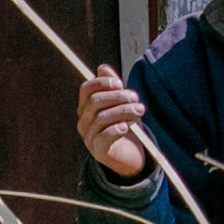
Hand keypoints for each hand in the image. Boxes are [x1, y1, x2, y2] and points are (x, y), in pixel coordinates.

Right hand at [77, 65, 150, 179]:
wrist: (131, 156)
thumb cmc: (126, 126)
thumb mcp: (122, 104)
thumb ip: (114, 87)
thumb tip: (102, 67)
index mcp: (87, 107)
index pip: (86, 89)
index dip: (102, 83)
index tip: (120, 83)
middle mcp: (84, 121)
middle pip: (95, 102)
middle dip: (118, 97)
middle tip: (136, 98)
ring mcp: (89, 137)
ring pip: (101, 118)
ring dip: (123, 111)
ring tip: (140, 110)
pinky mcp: (98, 151)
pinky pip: (103, 137)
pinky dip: (115, 130)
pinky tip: (126, 126)